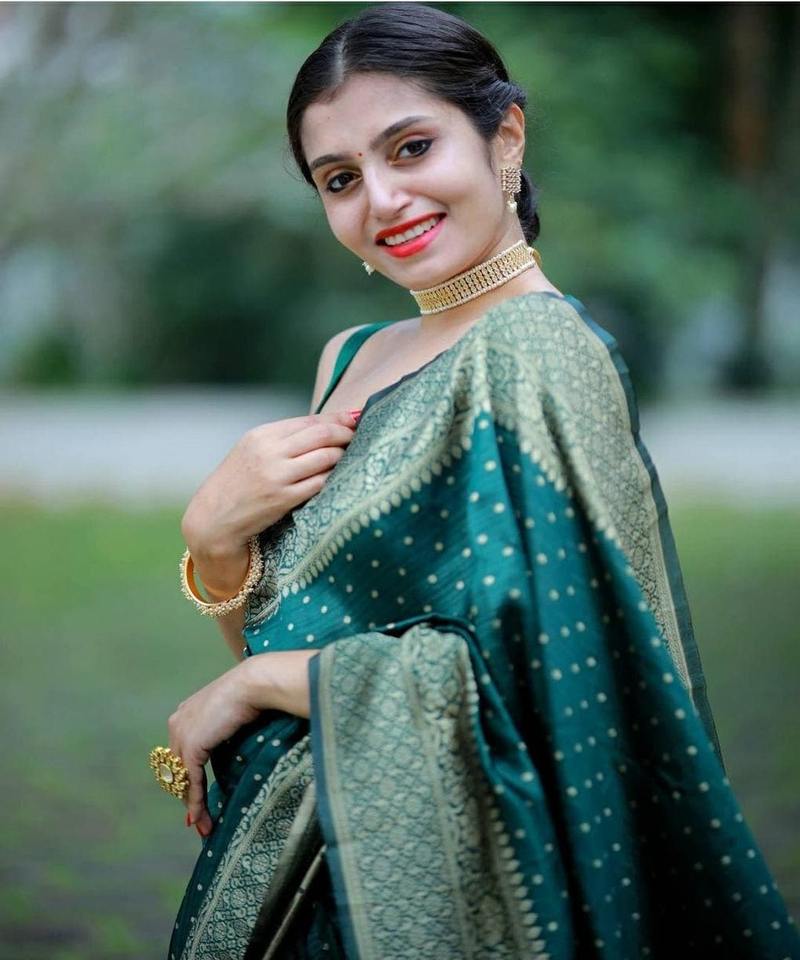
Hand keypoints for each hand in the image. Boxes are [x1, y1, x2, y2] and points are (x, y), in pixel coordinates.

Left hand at [167, 660, 261, 835]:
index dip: (188, 777)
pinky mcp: (192, 747)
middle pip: (177, 768)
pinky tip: (200, 818)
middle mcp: (178, 723)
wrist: (253, 684)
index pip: (181, 752)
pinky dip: (196, 802)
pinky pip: (192, 781)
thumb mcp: (231, 712)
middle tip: (198, 819)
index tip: (197, 797)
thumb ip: (222, 728)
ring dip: (193, 805)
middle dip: (188, 795)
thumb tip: (230, 738)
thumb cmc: (252, 692)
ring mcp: (182, 734)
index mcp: (185, 712)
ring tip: (202, 826)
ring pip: (183, 778)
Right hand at [181, 410, 357, 570]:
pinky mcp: (283, 499)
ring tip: (349, 458)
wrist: (213, 518)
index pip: (310, 421)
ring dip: (342, 456)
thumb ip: (286, 439)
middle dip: (346, 434)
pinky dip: (332, 478)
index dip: (337, 420)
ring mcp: (277, 476)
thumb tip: (329, 424)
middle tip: (358, 438)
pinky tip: (337, 479)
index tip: (355, 420)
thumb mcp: (254, 452)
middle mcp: (269, 452)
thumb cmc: (239, 483)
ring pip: (326, 457)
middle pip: (322, 435)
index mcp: (262, 435)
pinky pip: (320, 483)